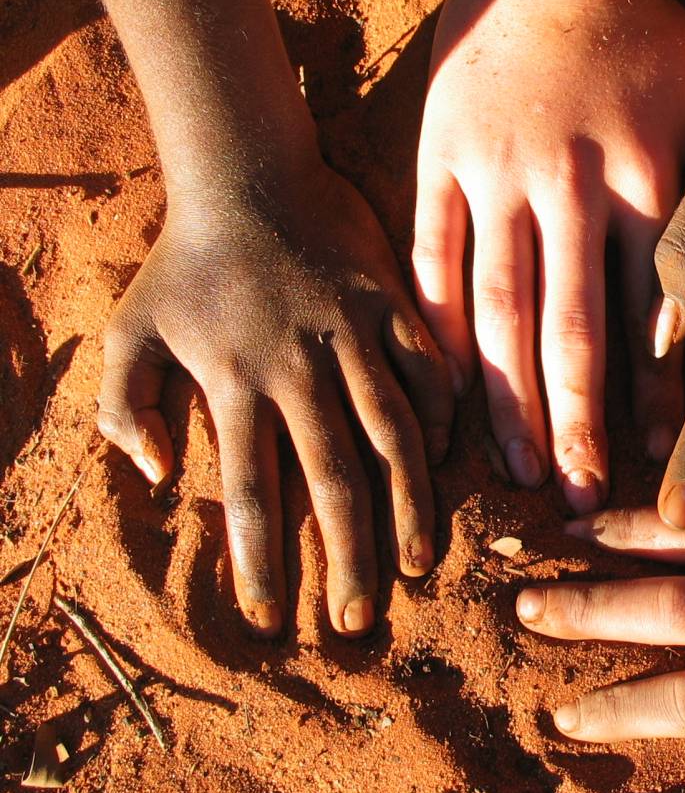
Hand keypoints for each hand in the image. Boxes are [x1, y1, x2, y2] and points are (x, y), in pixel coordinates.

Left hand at [97, 161, 452, 636]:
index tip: (272, 620)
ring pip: (392, 436)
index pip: (251, 493)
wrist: (248, 171)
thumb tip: (161, 480)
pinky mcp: (393, 305)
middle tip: (358, 621)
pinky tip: (449, 465)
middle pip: (332, 480)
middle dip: (347, 558)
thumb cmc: (185, 261)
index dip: (261, 562)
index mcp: (234, 381)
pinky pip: (430, 371)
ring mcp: (354, 336)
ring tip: (417, 564)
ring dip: (408, 506)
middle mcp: (300, 368)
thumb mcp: (129, 329)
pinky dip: (443, 420)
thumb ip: (127, 407)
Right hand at [412, 0, 684, 512]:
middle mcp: (569, 188)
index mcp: (645, 180)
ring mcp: (496, 177)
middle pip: (571, 327)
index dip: (653, 390)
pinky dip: (435, 330)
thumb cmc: (652, 36)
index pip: (650, 308)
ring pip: (496, 307)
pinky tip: (444, 393)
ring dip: (505, 397)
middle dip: (577, 422)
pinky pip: (433, 260)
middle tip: (581, 498)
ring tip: (517, 470)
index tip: (656, 457)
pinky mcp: (439, 162)